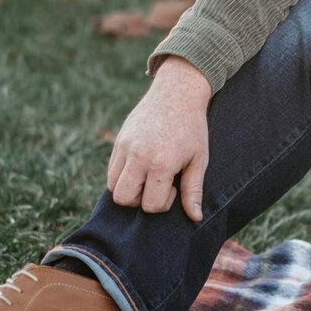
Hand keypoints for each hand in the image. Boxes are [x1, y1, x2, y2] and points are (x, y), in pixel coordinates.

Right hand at [107, 57, 212, 218]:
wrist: (176, 93)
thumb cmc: (192, 128)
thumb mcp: (199, 159)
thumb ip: (194, 190)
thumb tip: (196, 218)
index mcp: (161, 163)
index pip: (150, 204)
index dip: (164, 203)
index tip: (174, 187)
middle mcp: (138, 156)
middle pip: (124, 199)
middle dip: (140, 201)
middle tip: (158, 185)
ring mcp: (124, 148)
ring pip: (112, 187)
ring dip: (129, 189)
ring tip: (149, 176)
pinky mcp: (117, 141)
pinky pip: (111, 171)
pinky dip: (122, 176)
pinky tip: (142, 166)